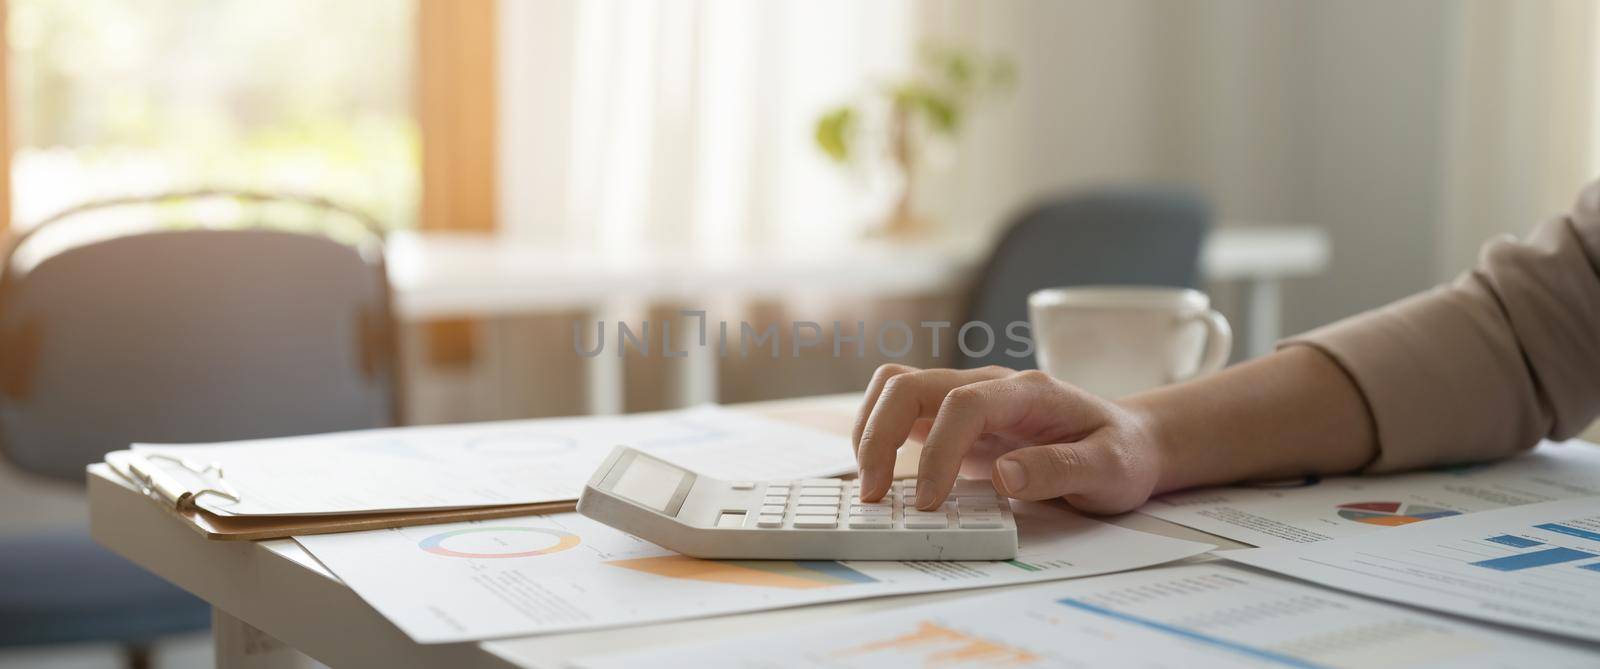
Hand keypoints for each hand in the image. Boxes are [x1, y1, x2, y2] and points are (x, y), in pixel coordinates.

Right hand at [851, 364, 1162, 513]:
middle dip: (880, 436)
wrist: (1127, 440)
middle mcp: (989, 383)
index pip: (963, 404)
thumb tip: (1005, 475)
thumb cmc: (1120, 454)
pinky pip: (901, 409)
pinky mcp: (953, 415)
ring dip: (871, 431)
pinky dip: (879, 436)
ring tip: (871, 485)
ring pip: (895, 388)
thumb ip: (1059, 469)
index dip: (937, 451)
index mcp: (1027, 392)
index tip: (929, 502)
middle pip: (910, 384)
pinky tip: (883, 475)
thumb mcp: (1110, 469)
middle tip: (875, 496)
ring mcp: (967, 395)